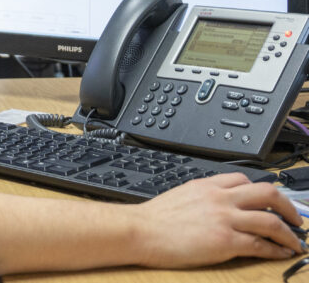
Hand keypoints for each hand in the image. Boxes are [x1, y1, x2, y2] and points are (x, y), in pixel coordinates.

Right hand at [131, 173, 302, 267]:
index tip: (271, 201)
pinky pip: (260, 244)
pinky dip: (276, 250)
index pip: (244, 180)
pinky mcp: (225, 241)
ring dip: (288, 233)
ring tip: (295, 242)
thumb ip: (202, 197)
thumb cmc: (153, 219)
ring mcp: (224, 219)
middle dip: (287, 207)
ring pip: (270, 220)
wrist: (141, 231)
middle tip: (296, 219)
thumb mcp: (180, 196)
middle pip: (267, 193)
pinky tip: (280, 253)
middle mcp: (220, 198)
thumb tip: (214, 205)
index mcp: (207, 186)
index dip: (263, 192)